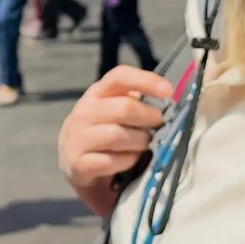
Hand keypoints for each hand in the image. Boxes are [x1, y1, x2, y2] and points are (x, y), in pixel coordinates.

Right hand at [59, 67, 172, 194]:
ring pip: (117, 135)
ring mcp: (77, 138)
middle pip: (124, 108)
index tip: (168, 91)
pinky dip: (127, 161)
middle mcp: (83, 112)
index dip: (145, 80)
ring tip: (145, 145)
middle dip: (149, 118)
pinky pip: (110, 161)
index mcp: (96, 94)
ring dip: (139, 142)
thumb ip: (136, 104)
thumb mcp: (116, 114)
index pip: (119, 77)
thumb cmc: (105, 136)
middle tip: (160, 126)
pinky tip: (130, 161)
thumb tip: (170, 104)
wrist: (75, 166)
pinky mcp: (77, 164)